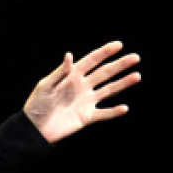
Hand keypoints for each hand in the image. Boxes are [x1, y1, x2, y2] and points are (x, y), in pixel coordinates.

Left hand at [24, 41, 140, 143]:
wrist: (35, 127)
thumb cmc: (37, 103)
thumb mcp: (46, 85)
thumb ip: (60, 72)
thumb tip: (69, 55)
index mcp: (72, 75)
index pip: (91, 61)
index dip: (104, 52)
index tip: (119, 45)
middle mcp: (82, 86)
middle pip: (104, 73)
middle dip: (119, 65)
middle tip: (135, 57)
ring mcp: (86, 101)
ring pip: (108, 90)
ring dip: (123, 84)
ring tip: (137, 76)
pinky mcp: (87, 116)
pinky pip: (104, 113)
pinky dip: (114, 112)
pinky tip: (124, 108)